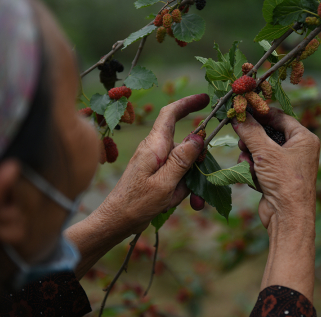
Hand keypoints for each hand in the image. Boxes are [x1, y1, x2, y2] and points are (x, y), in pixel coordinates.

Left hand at [99, 94, 209, 234]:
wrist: (115, 222)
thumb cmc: (136, 203)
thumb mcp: (165, 183)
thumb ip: (182, 159)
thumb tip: (198, 137)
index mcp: (154, 146)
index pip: (170, 114)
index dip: (188, 103)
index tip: (205, 99)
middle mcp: (155, 149)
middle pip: (185, 146)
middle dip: (197, 167)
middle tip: (201, 189)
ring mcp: (155, 162)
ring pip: (184, 165)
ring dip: (189, 184)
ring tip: (185, 203)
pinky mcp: (155, 174)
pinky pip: (176, 177)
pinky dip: (181, 190)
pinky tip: (176, 204)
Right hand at [232, 107, 319, 230]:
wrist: (288, 217)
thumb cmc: (285, 181)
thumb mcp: (266, 152)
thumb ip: (251, 131)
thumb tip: (238, 115)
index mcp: (304, 138)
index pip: (280, 117)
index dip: (260, 114)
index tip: (242, 111)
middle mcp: (297, 150)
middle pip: (267, 134)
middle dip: (252, 139)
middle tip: (240, 139)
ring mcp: (286, 164)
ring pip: (260, 150)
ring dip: (250, 156)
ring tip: (248, 163)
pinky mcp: (276, 177)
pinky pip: (259, 165)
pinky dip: (252, 169)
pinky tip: (251, 176)